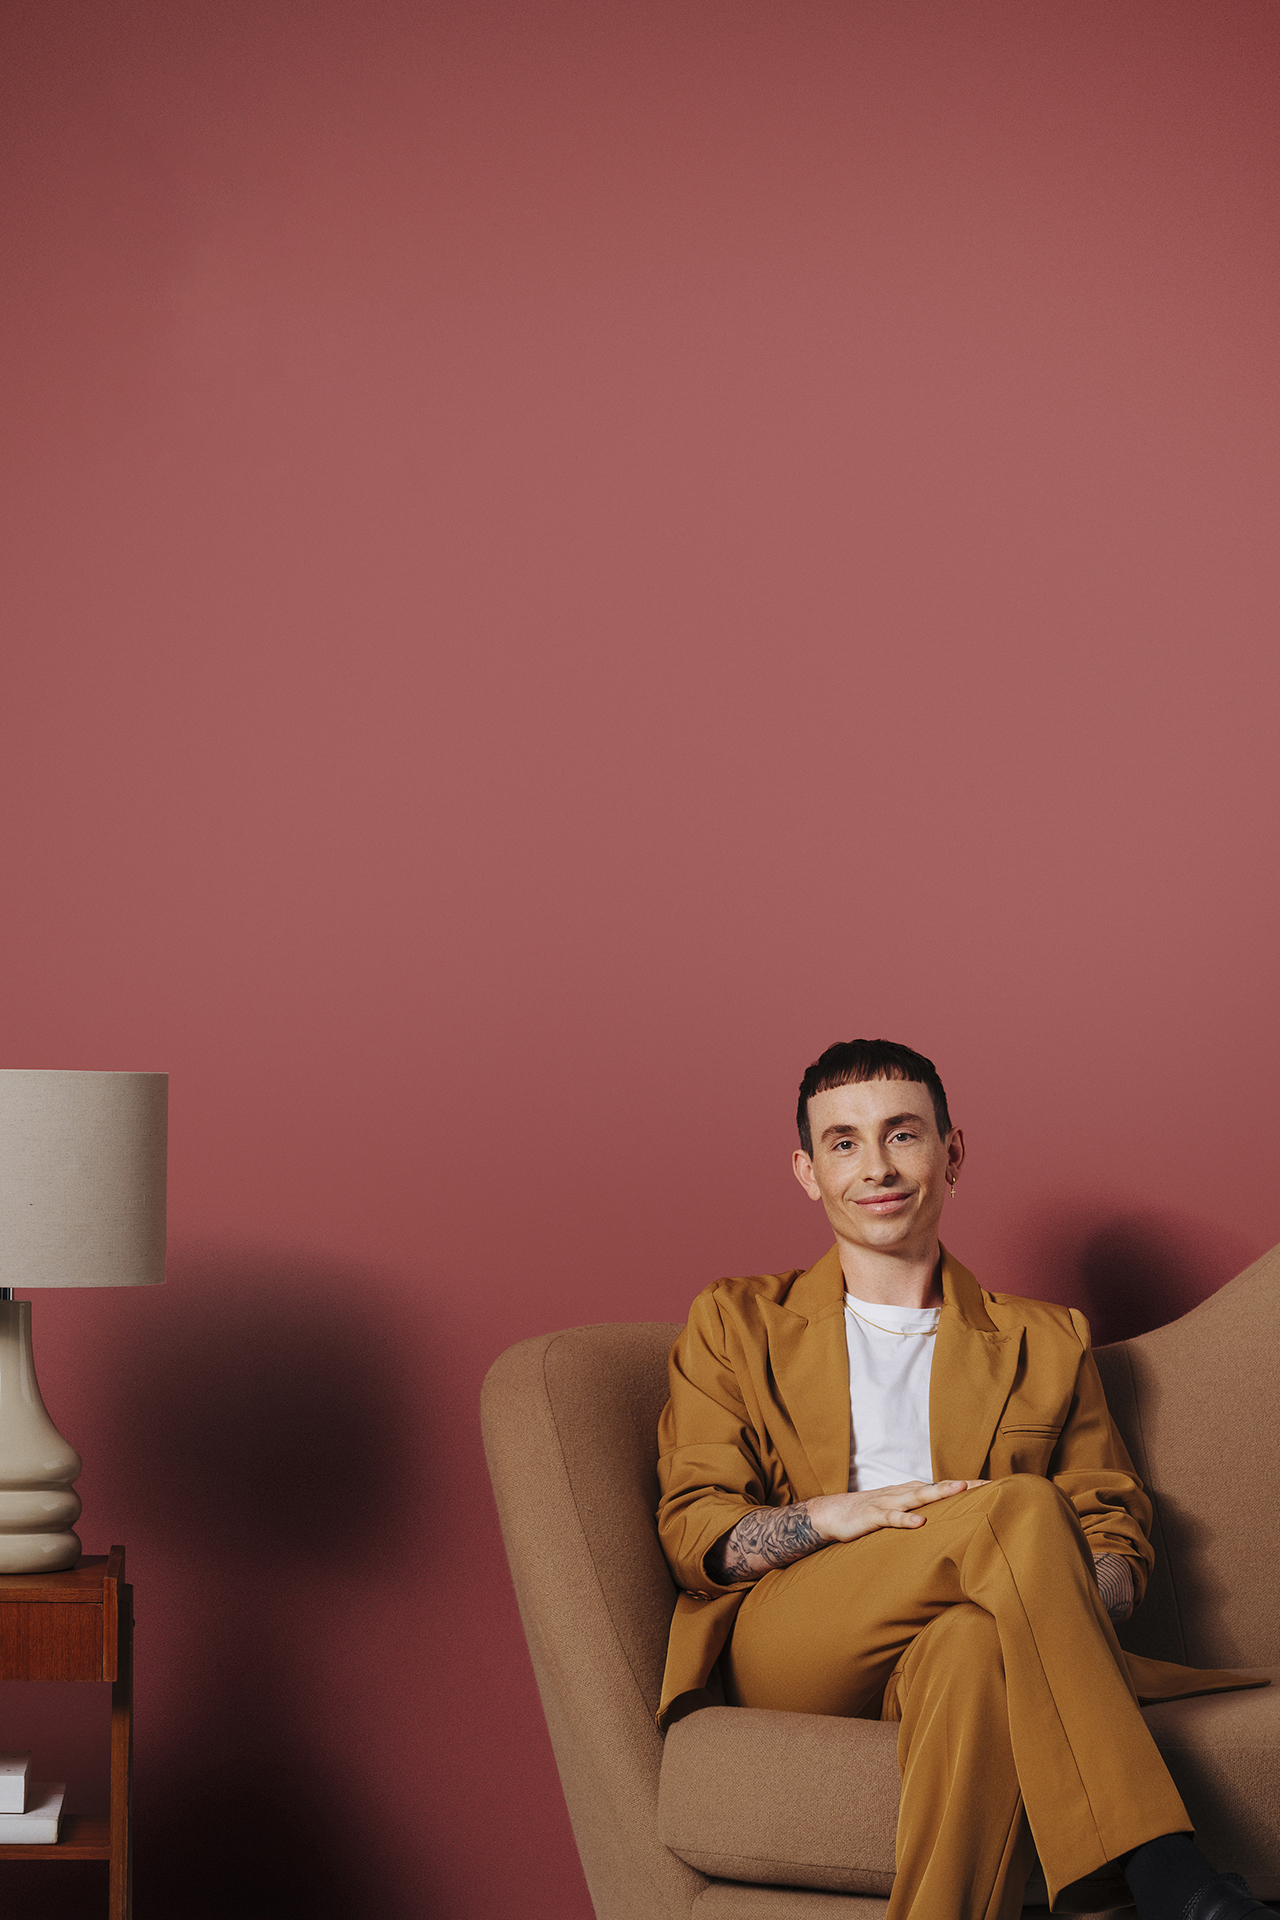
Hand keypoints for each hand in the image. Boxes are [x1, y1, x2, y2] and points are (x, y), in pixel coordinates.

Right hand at [807, 1478, 985, 1543]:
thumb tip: (949, 1523)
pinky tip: (919, 1523)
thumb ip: (921, 1514)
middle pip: (936, 1488)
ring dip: (938, 1493)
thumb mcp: (899, 1513)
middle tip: (986, 1484)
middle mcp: (902, 1494)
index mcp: (910, 1493)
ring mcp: (887, 1503)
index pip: (943, 1489)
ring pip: (917, 1497)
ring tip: (959, 1489)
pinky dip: (905, 1520)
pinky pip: (892, 1518)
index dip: (968, 1487)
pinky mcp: (873, 1516)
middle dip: (961, 1486)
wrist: (832, 1514)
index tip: (995, 1486)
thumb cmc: (870, 1514)